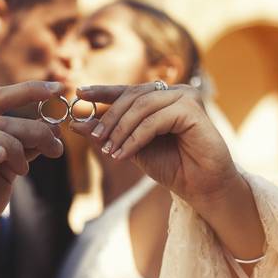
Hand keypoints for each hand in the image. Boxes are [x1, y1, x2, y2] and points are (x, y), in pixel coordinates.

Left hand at [71, 82, 234, 200]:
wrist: (202, 187)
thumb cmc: (172, 166)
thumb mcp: (132, 148)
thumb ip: (109, 134)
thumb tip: (76, 122)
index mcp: (161, 97)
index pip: (129, 90)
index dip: (103, 91)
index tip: (80, 94)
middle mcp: (175, 92)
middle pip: (133, 96)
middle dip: (110, 117)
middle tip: (95, 136)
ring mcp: (186, 97)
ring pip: (142, 106)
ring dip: (121, 130)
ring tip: (109, 150)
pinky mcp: (193, 109)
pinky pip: (154, 120)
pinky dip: (136, 138)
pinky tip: (124, 153)